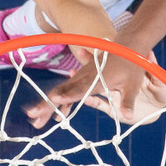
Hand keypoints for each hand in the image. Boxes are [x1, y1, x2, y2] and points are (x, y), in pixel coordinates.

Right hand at [25, 48, 163, 128]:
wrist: (127, 45)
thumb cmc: (131, 64)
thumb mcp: (132, 84)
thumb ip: (127, 101)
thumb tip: (128, 117)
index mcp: (96, 79)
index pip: (79, 89)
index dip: (67, 95)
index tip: (53, 100)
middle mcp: (85, 78)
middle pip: (62, 92)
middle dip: (47, 104)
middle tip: (33, 116)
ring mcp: (81, 77)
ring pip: (60, 91)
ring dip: (47, 104)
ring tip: (35, 119)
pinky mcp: (82, 78)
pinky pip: (66, 90)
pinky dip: (59, 101)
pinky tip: (54, 114)